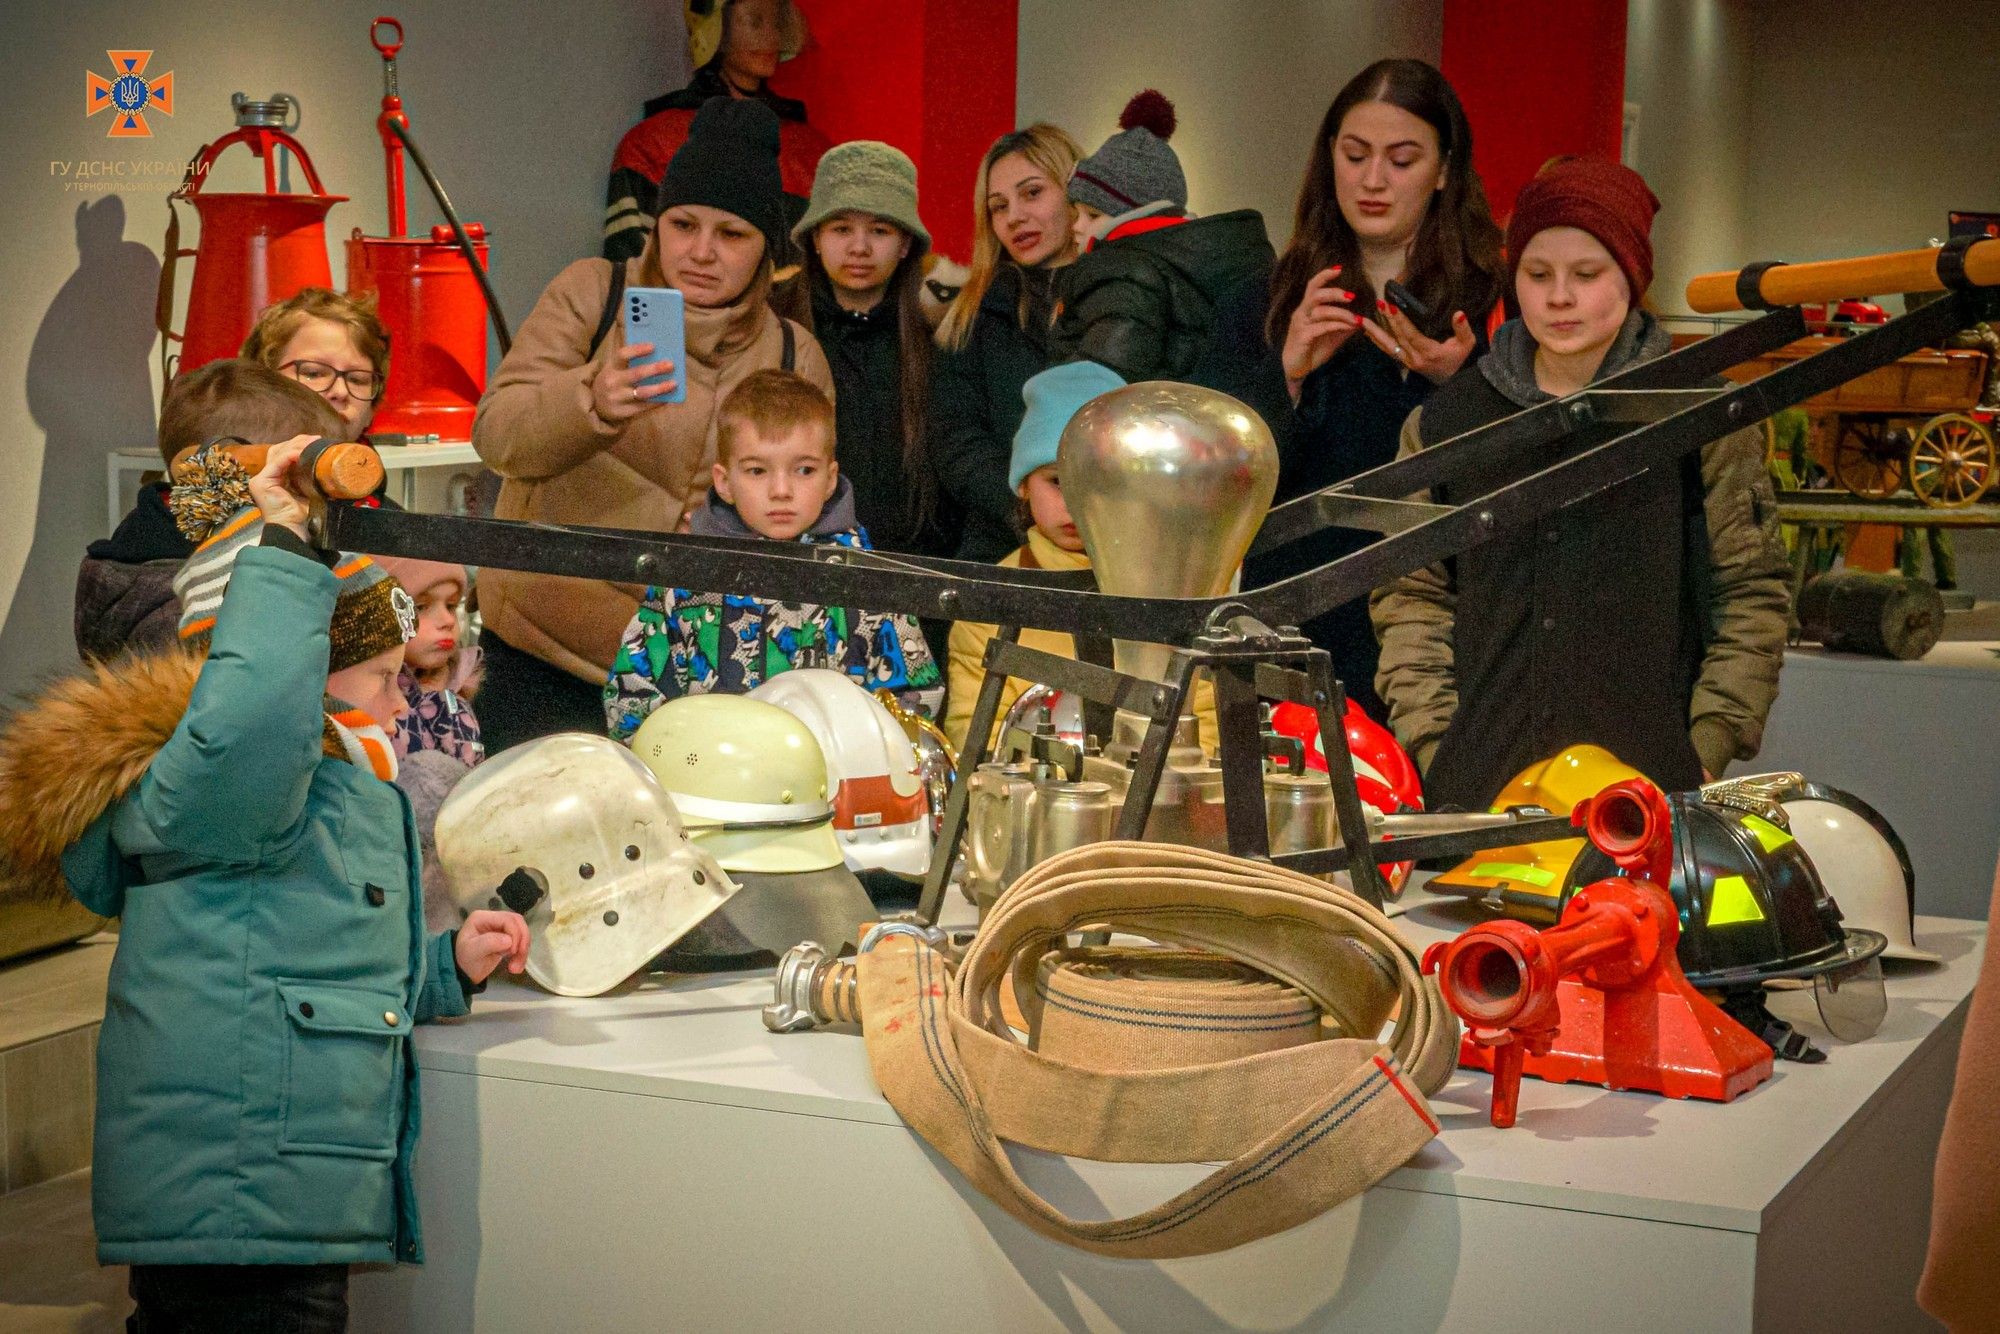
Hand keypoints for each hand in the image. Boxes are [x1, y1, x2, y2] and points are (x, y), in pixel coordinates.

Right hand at [246, 435, 318, 539]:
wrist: (297, 531)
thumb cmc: (305, 516)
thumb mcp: (310, 490)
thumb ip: (311, 476)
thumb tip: (328, 463)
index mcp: (276, 479)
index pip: (284, 455)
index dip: (299, 445)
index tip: (317, 441)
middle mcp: (266, 477)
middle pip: (279, 450)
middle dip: (298, 442)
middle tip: (316, 439)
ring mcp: (261, 479)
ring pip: (277, 453)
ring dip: (295, 446)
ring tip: (312, 443)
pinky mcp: (261, 482)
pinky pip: (276, 463)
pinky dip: (290, 455)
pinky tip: (302, 452)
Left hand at [456, 910, 529, 983]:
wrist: (464, 972)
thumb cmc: (465, 960)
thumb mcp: (472, 952)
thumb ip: (488, 943)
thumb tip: (509, 940)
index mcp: (482, 917)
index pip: (507, 919)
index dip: (514, 934)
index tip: (512, 952)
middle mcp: (493, 919)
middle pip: (518, 923)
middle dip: (522, 942)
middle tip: (517, 959)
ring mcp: (501, 928)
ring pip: (522, 932)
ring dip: (523, 950)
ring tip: (515, 968)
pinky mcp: (507, 937)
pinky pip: (521, 942)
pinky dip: (522, 954)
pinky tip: (515, 967)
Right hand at [591, 341, 678, 424]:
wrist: (595, 405)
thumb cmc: (613, 381)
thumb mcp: (615, 369)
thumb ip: (630, 362)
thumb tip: (657, 353)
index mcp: (610, 367)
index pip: (622, 355)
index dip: (637, 350)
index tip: (653, 346)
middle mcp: (612, 382)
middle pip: (636, 374)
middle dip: (654, 369)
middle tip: (670, 364)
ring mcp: (617, 398)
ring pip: (642, 392)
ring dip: (660, 388)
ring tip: (674, 383)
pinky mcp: (623, 412)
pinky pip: (643, 407)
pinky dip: (657, 402)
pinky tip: (668, 398)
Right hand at [1281, 266, 1362, 398]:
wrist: (1296, 369)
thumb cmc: (1312, 349)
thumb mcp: (1332, 335)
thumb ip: (1344, 325)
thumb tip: (1362, 318)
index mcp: (1307, 309)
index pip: (1313, 286)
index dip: (1324, 276)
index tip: (1339, 269)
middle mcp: (1302, 313)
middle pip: (1316, 294)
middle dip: (1335, 292)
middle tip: (1352, 296)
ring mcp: (1301, 324)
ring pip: (1320, 311)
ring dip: (1341, 313)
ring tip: (1355, 319)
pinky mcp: (1302, 337)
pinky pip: (1320, 327)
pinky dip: (1336, 326)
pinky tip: (1347, 328)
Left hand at [1363, 303, 1478, 384]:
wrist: (1452, 380)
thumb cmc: (1459, 359)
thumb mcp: (1466, 344)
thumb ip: (1462, 329)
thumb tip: (1459, 313)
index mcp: (1429, 352)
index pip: (1412, 335)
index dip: (1401, 321)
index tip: (1391, 307)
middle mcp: (1415, 358)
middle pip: (1398, 337)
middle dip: (1387, 320)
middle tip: (1379, 304)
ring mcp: (1407, 361)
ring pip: (1389, 346)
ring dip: (1375, 332)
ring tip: (1363, 320)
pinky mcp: (1404, 362)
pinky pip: (1388, 351)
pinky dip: (1377, 341)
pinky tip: (1368, 332)